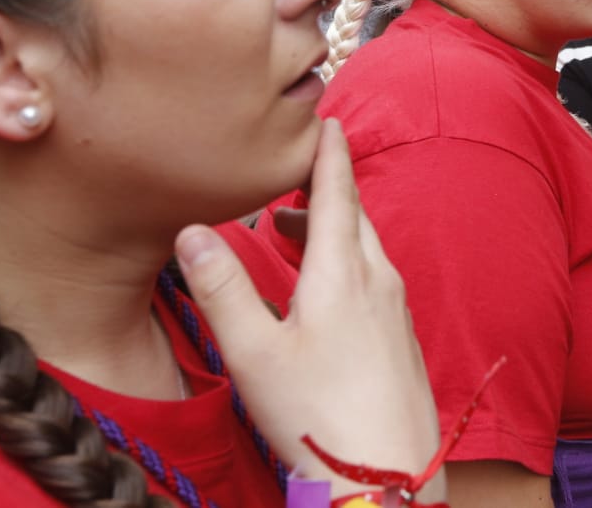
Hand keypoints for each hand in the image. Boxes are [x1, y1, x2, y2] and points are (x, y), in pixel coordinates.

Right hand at [175, 119, 444, 498]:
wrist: (386, 477)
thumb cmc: (317, 414)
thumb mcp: (254, 352)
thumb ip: (221, 289)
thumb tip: (191, 230)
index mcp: (343, 272)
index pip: (338, 191)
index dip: (328, 153)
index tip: (324, 119)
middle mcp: (377, 281)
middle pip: (352, 216)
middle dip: (322, 188)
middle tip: (290, 172)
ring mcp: (395, 311)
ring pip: (364, 250)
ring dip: (329, 229)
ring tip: (287, 227)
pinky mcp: (400, 340)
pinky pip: (373, 280)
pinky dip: (344, 263)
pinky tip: (321, 290)